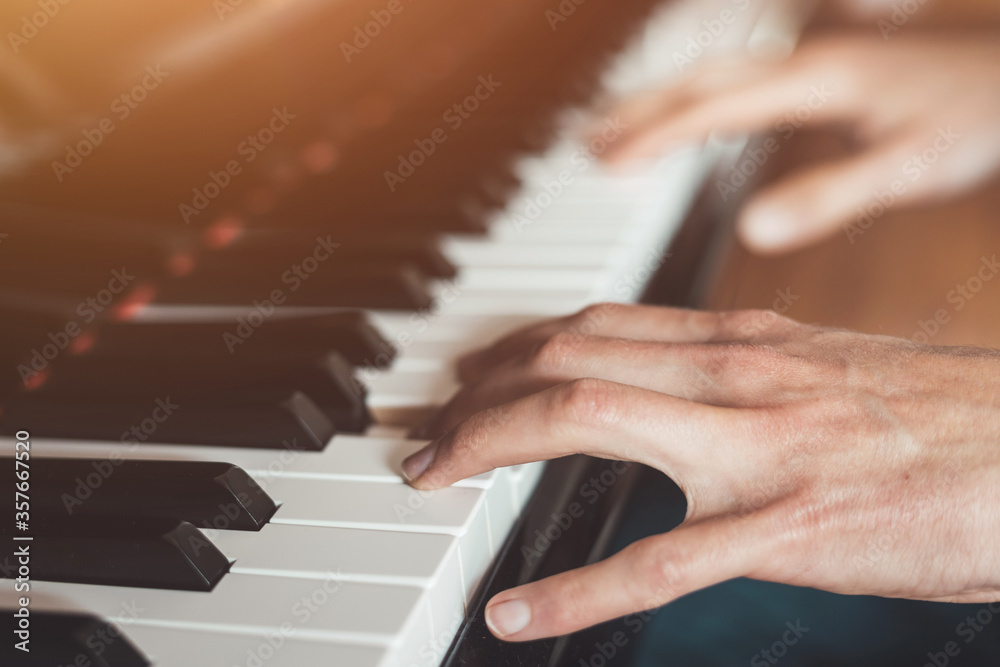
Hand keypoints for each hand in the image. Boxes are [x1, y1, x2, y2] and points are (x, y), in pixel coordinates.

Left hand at [402, 304, 999, 640]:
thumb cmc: (935, 414)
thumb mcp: (820, 367)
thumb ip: (739, 369)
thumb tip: (673, 374)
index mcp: (742, 341)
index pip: (592, 323)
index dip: (510, 347)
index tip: (467, 375)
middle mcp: (735, 375)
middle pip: (565, 355)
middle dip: (476, 389)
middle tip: (424, 426)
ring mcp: (756, 447)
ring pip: (587, 419)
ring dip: (491, 445)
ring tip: (432, 478)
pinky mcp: (787, 527)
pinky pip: (657, 563)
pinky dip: (573, 590)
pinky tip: (516, 615)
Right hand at [597, 34, 999, 253]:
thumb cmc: (979, 112)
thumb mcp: (910, 167)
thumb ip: (829, 196)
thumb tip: (752, 231)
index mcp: (816, 79)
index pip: (713, 105)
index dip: (656, 135)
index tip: (606, 163)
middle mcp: (806, 59)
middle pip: (700, 78)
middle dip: (639, 108)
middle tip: (586, 141)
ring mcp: (815, 59)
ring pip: (718, 74)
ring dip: (663, 99)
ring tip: (615, 129)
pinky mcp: (828, 69)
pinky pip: (743, 81)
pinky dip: (703, 101)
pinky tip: (696, 121)